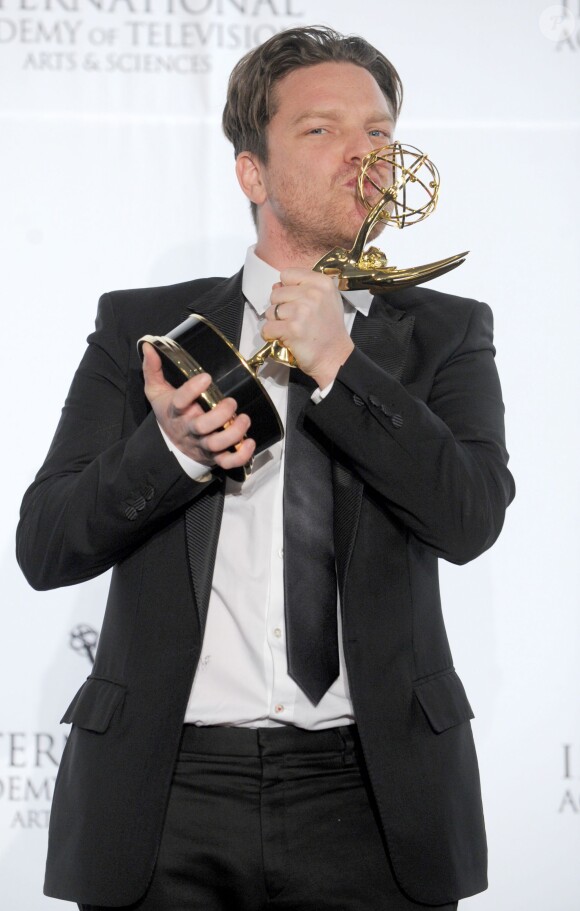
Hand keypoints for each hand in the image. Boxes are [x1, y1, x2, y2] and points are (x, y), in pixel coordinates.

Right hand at [142, 343, 255, 469]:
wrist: (170, 444)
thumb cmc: (169, 413)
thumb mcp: (156, 391)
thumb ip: (153, 369)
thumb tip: (149, 346)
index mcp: (175, 411)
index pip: (180, 401)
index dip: (192, 390)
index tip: (206, 377)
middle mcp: (189, 429)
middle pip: (201, 426)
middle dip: (219, 414)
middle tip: (231, 402)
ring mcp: (202, 445)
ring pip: (216, 444)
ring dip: (233, 433)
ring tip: (244, 419)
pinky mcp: (213, 456)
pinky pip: (227, 462)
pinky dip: (240, 456)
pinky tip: (249, 443)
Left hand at [263, 269, 353, 387]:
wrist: (335, 356)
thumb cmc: (329, 329)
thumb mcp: (326, 300)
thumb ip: (303, 287)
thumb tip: (276, 286)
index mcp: (321, 283)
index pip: (287, 274)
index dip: (287, 288)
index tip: (297, 301)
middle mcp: (312, 294)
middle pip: (276, 293)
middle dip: (280, 307)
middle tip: (295, 319)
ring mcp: (301, 311)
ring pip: (270, 311)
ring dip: (276, 323)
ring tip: (291, 330)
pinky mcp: (291, 329)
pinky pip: (267, 328)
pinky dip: (271, 336)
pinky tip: (284, 338)